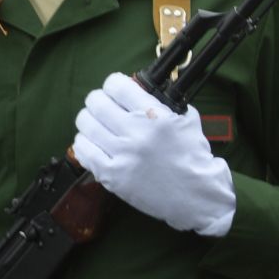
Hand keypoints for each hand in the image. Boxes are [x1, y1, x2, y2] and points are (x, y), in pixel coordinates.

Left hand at [73, 74, 234, 237]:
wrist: (194, 195)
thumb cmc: (193, 157)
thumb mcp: (187, 121)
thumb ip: (164, 104)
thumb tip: (140, 91)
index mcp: (156, 116)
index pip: (118, 87)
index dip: (113, 83)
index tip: (114, 88)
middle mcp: (137, 133)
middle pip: (97, 103)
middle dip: (97, 99)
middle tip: (101, 104)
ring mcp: (122, 155)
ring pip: (86, 124)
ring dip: (88, 120)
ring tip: (95, 123)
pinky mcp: (112, 175)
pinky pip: (83, 150)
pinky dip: (84, 142)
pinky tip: (92, 142)